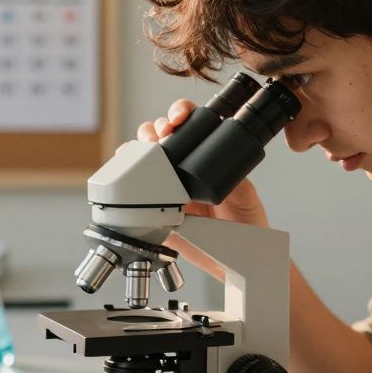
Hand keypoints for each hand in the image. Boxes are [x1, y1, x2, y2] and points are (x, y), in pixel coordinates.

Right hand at [134, 100, 268, 280]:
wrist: (236, 259)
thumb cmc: (247, 225)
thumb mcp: (246, 197)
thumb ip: (237, 182)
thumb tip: (221, 165)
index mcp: (206, 159)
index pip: (191, 126)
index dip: (181, 113)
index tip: (179, 117)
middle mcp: (184, 169)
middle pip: (161, 136)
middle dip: (155, 128)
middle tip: (162, 135)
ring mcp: (168, 187)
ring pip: (144, 157)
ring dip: (138, 147)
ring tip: (143, 149)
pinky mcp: (155, 209)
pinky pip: (133, 190)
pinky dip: (124, 176)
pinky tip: (124, 170)